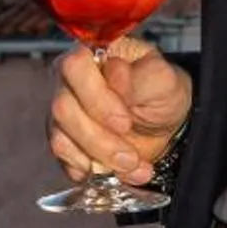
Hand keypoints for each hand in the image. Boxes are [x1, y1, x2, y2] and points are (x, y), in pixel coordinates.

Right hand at [48, 38, 191, 186]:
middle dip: (100, 139)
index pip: (75, 67)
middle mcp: (69, 80)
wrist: (165, 125)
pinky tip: (114, 172)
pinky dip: (89, 170)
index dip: (97, 97)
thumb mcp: (163, 79)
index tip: (125, 122)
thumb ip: (141, 75)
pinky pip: (63, 156)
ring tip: (133, 166)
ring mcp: (63, 111)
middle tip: (131, 155)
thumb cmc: (161, 93)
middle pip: (63, 108)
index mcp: (92, 55)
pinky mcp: (64, 139)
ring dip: (99, 158)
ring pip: (61, 138)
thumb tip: (114, 75)